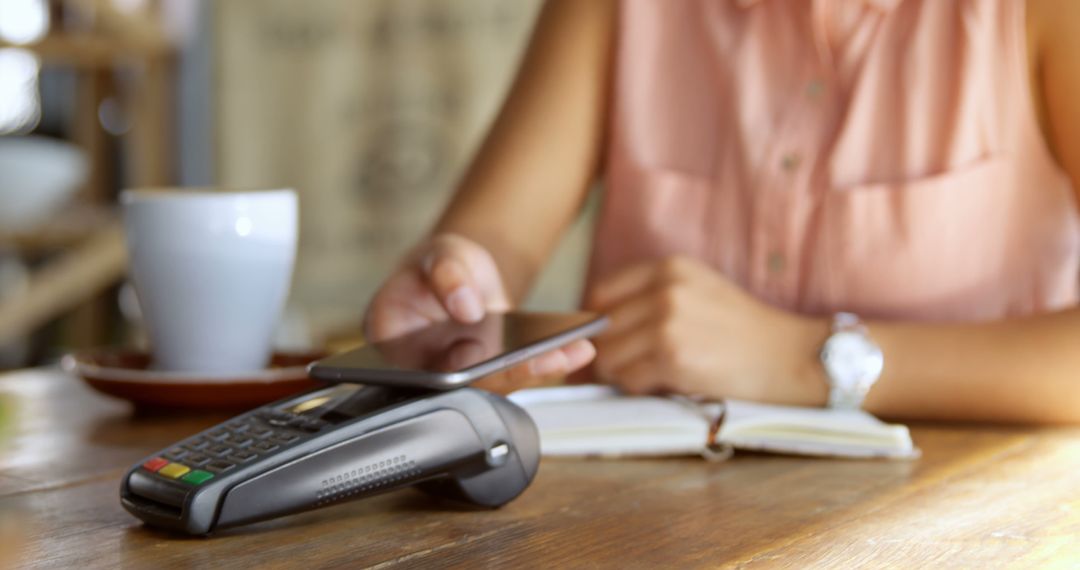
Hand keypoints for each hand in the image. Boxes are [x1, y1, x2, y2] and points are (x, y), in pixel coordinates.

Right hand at [364, 233, 594, 392]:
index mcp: (392, 347)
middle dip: (509, 373)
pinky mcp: (494, 373)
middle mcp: (428, 369)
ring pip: (499, 383)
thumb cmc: (437, 266)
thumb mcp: (438, 256)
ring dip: (539, 369)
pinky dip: (550, 361)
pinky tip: (578, 346)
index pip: (418, 368)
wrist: (461, 271)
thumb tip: (464, 305)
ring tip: (576, 349)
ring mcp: (464, 374)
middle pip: (466, 383)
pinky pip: (520, 372)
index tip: (474, 355)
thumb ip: (445, 274)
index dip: (447, 368)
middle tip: (547, 358)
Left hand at [586, 256, 828, 404]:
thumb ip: (649, 298)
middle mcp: (664, 289)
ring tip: (650, 376)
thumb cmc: (743, 332)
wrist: (790, 358)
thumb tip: (593, 328)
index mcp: (668, 268)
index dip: (596, 324)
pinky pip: (628, 379)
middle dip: (607, 354)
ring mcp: (667, 322)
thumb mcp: (697, 291)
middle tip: (629, 368)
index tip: (607, 342)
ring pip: (608, 357)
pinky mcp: (673, 356)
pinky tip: (664, 385)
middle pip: (600, 329)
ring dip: (621, 374)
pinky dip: (638, 388)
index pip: (600, 294)